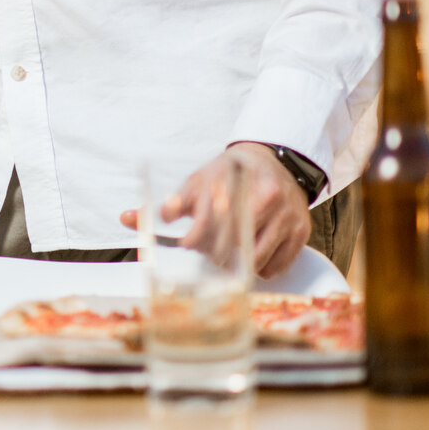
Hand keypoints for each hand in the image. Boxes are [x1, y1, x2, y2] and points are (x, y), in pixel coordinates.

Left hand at [120, 144, 311, 277]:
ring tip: (227, 250)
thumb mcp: (197, 182)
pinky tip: (251, 253)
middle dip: (212, 252)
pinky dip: (260, 268)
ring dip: (235, 264)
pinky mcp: (301, 232)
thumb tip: (127, 218)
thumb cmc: (227, 176)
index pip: (209, 224)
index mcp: (237, 185)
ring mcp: (286, 217)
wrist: (272, 161)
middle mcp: (264, 199)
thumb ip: (169, 203)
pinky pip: (275, 267)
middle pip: (229, 245)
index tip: (187, 243)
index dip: (193, 240)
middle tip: (207, 248)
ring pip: (253, 260)